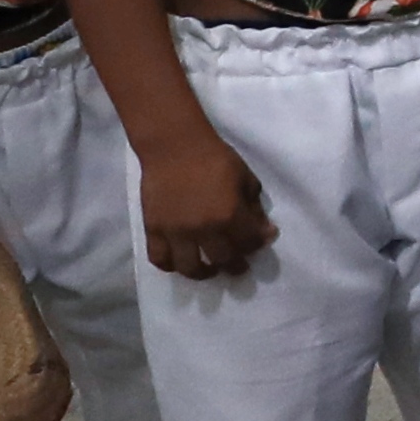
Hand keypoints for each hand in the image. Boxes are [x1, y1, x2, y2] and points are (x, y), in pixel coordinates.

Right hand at [134, 125, 276, 283]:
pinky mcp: (154, 229)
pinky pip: (160, 259)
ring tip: (209, 269)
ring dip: (203, 273)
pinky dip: (170, 266)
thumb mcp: (246, 180)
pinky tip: (180, 263)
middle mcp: (204, 229)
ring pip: (190, 268)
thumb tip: (265, 232)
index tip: (258, 243)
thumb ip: (255, 208)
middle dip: (235, 266)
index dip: (257, 246)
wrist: (175, 148)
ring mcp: (176, 232)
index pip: (249, 244)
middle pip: (223, 260)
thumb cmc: (216, 159)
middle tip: (238, 266)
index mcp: (230, 215)